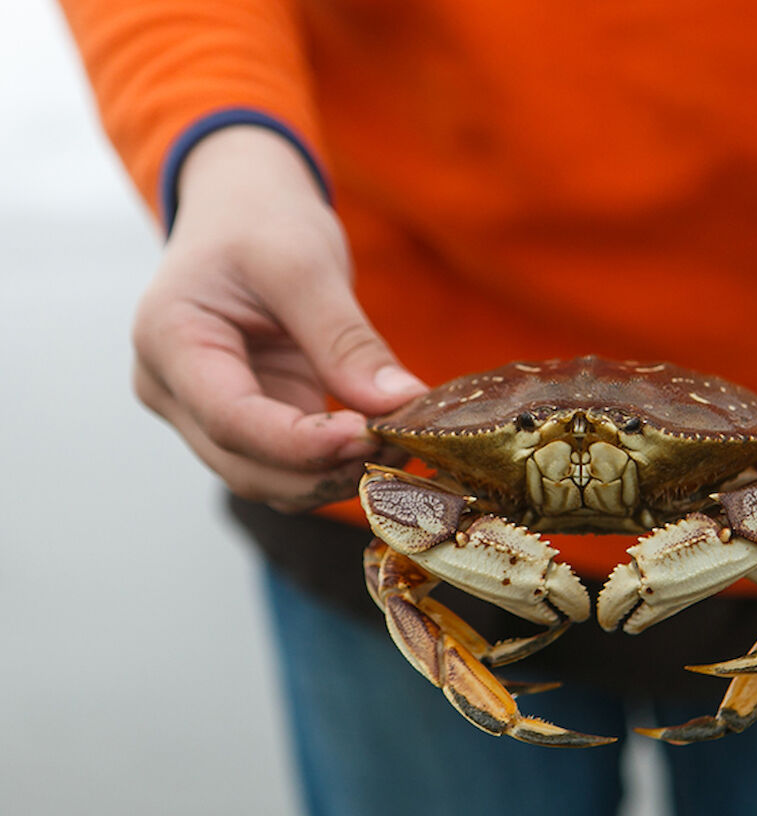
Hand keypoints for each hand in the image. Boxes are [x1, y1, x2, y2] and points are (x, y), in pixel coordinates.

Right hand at [132, 126, 425, 510]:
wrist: (242, 209)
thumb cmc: (260, 220)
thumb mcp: (305, 263)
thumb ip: (346, 339)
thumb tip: (399, 404)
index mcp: (169, 340)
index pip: (232, 420)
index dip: (303, 444)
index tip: (371, 436)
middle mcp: (172, 391)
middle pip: (248, 467)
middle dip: (327, 469)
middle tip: (402, 444)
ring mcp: (204, 414)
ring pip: (269, 480)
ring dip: (336, 475)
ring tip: (399, 441)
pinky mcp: (246, 423)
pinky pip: (288, 465)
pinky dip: (335, 463)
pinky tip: (381, 439)